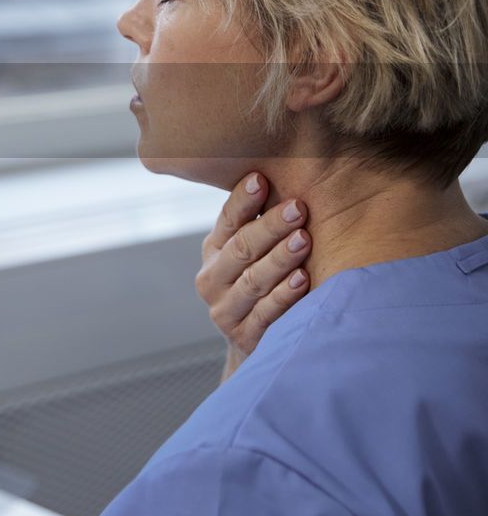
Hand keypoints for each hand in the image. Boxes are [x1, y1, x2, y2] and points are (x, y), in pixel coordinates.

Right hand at [197, 173, 310, 381]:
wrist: (251, 341)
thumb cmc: (259, 283)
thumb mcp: (250, 253)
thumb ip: (258, 223)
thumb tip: (279, 174)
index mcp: (213, 252)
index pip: (226, 221)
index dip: (242, 200)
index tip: (261, 179)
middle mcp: (212, 279)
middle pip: (241, 249)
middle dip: (270, 226)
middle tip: (297, 207)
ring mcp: (225, 310)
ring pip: (253, 280)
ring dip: (280, 258)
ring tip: (304, 239)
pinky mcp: (244, 336)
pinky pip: (266, 313)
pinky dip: (285, 296)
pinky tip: (303, 279)